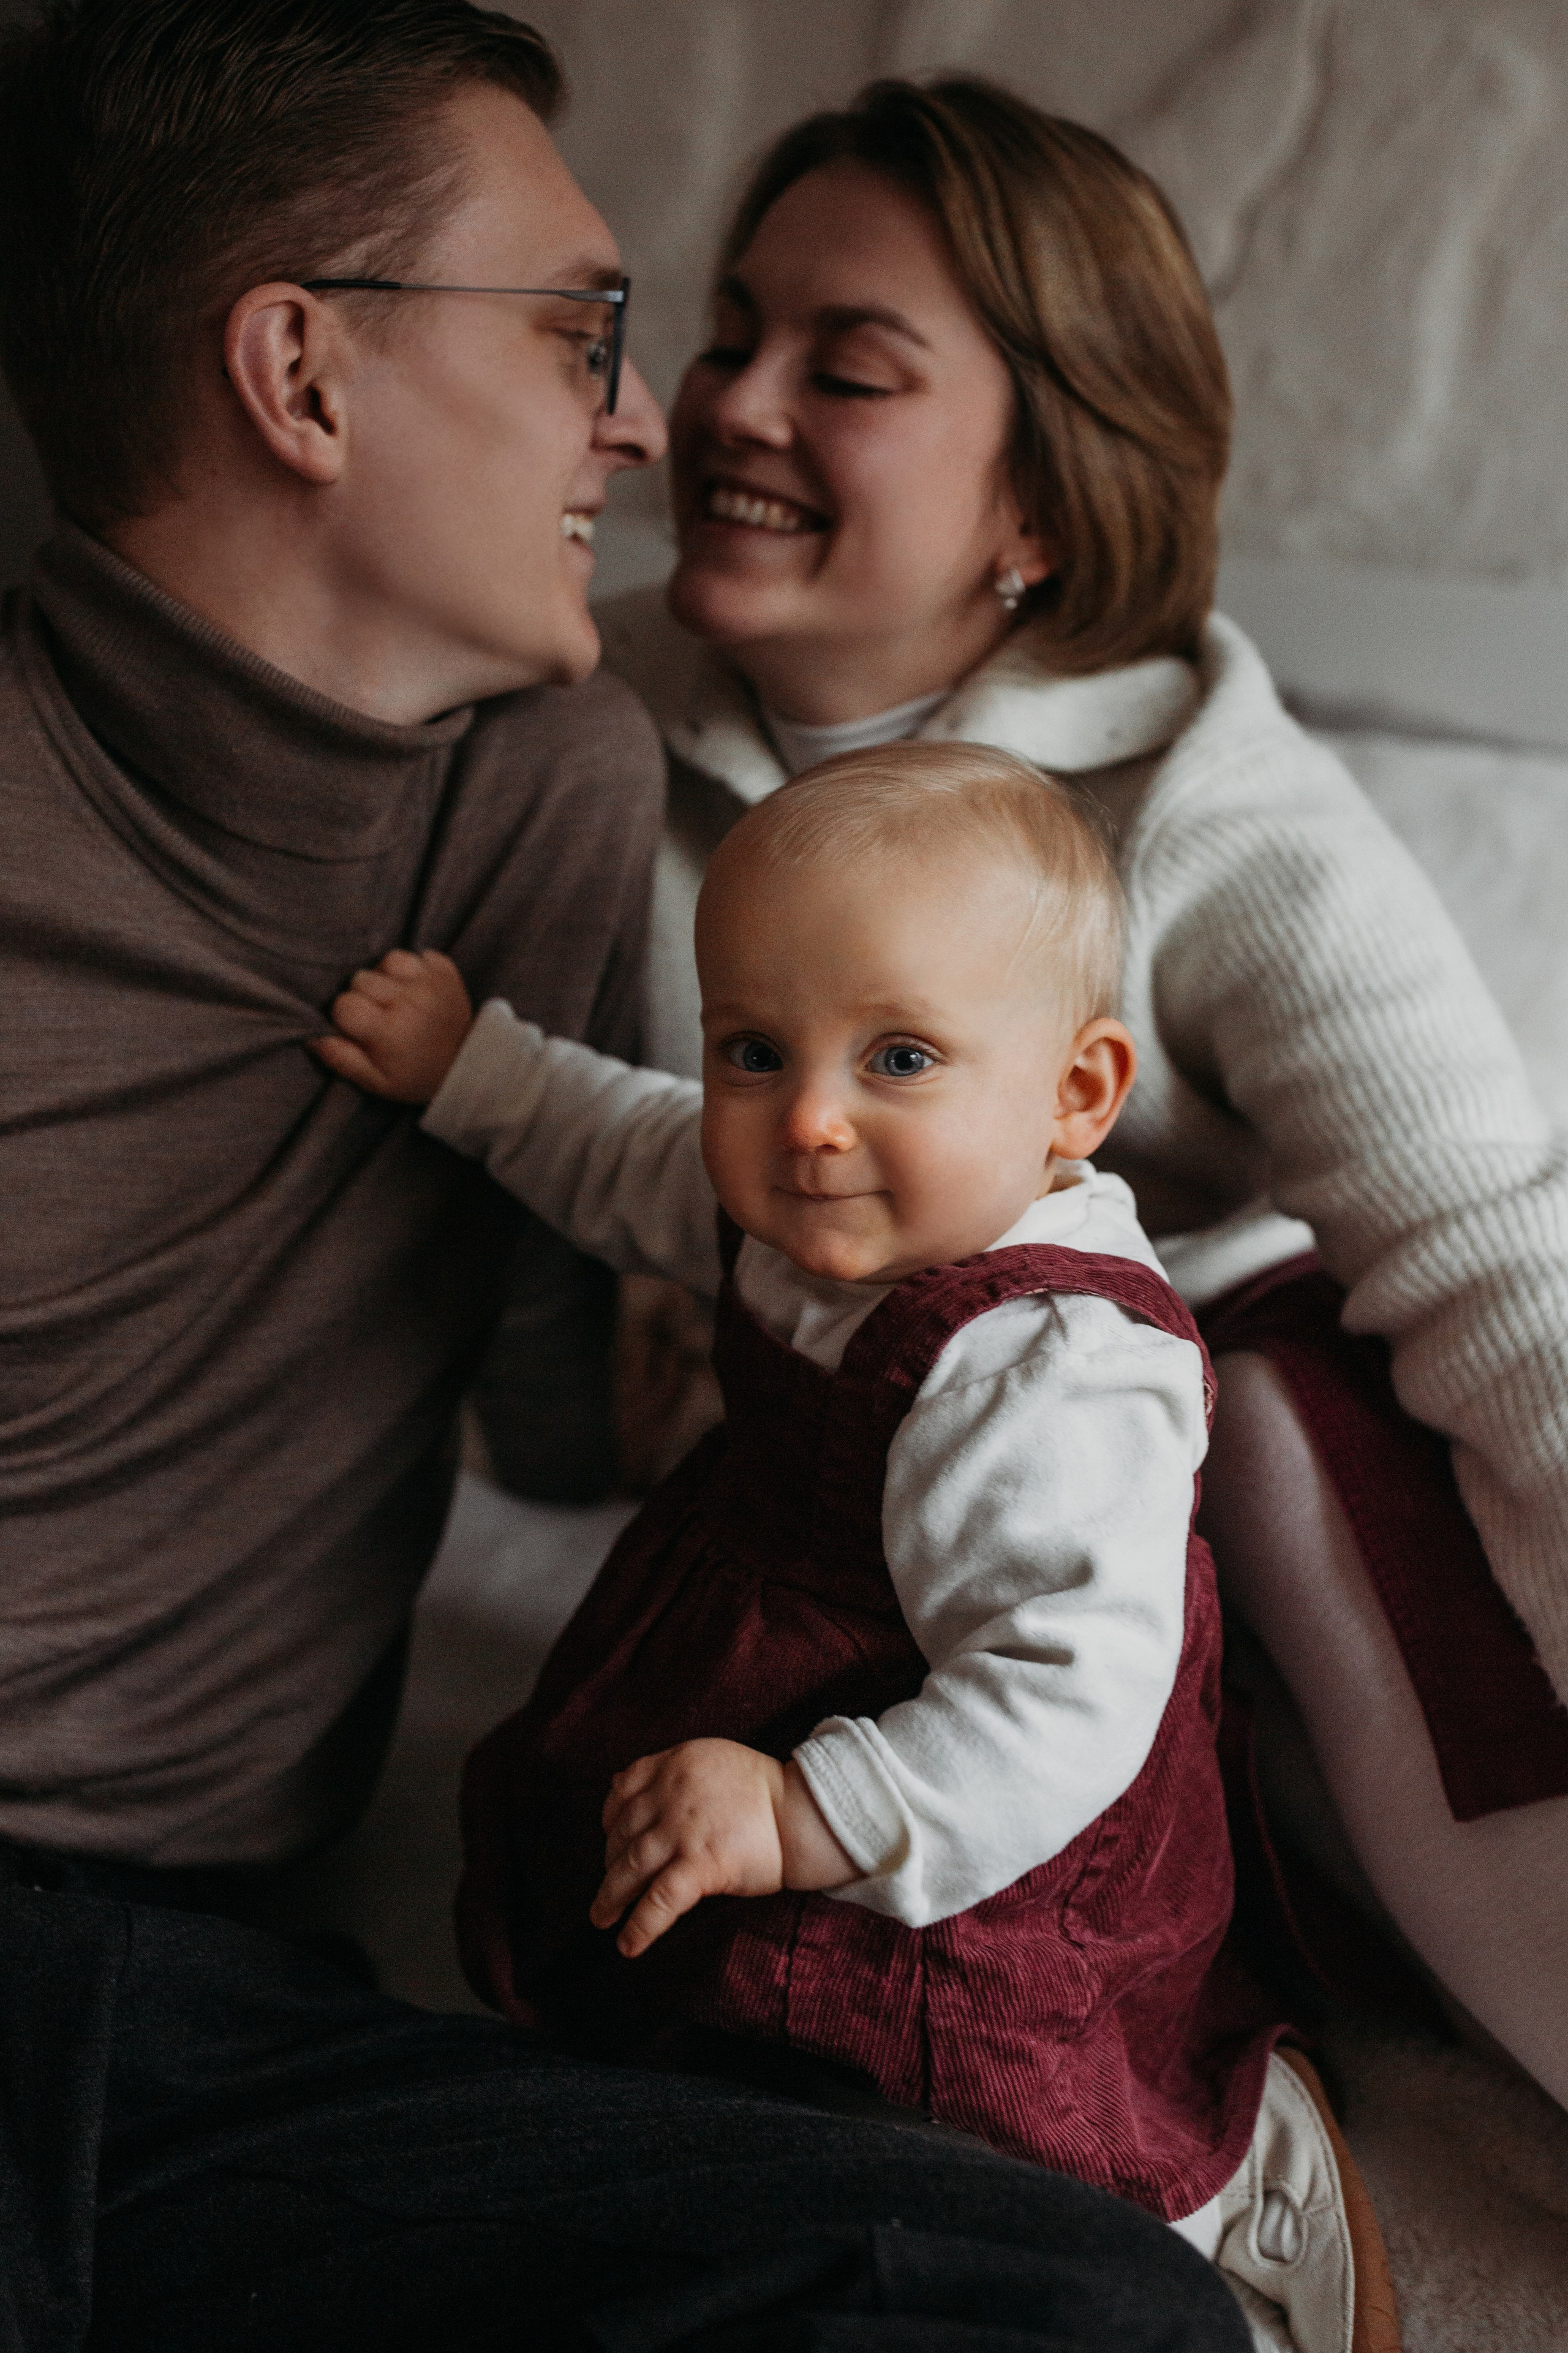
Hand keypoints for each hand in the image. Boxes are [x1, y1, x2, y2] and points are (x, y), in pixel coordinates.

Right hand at [311, 949, 472, 1103]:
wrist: (466, 1065)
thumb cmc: (414, 1075)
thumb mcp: (376, 1081)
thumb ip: (341, 1059)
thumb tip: (310, 1036)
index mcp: (389, 1031)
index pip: (344, 1005)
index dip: (346, 1017)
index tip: (362, 1030)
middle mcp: (410, 1001)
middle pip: (361, 979)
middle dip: (364, 997)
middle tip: (381, 1017)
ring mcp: (430, 982)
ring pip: (386, 961)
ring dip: (386, 978)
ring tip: (396, 999)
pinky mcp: (445, 970)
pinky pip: (413, 954)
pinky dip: (409, 968)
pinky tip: (414, 989)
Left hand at [592, 1739, 856, 1957]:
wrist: (804, 1811)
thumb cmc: (763, 1791)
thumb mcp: (710, 1760)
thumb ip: (669, 1771)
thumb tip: (618, 1783)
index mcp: (675, 1764)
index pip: (624, 1789)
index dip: (610, 1818)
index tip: (609, 1838)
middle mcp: (672, 1793)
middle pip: (623, 1832)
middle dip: (610, 1863)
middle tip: (608, 1887)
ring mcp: (683, 1829)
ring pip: (631, 1867)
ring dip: (610, 1897)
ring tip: (601, 1919)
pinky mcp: (700, 1864)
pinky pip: (659, 1900)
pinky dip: (640, 1925)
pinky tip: (628, 1944)